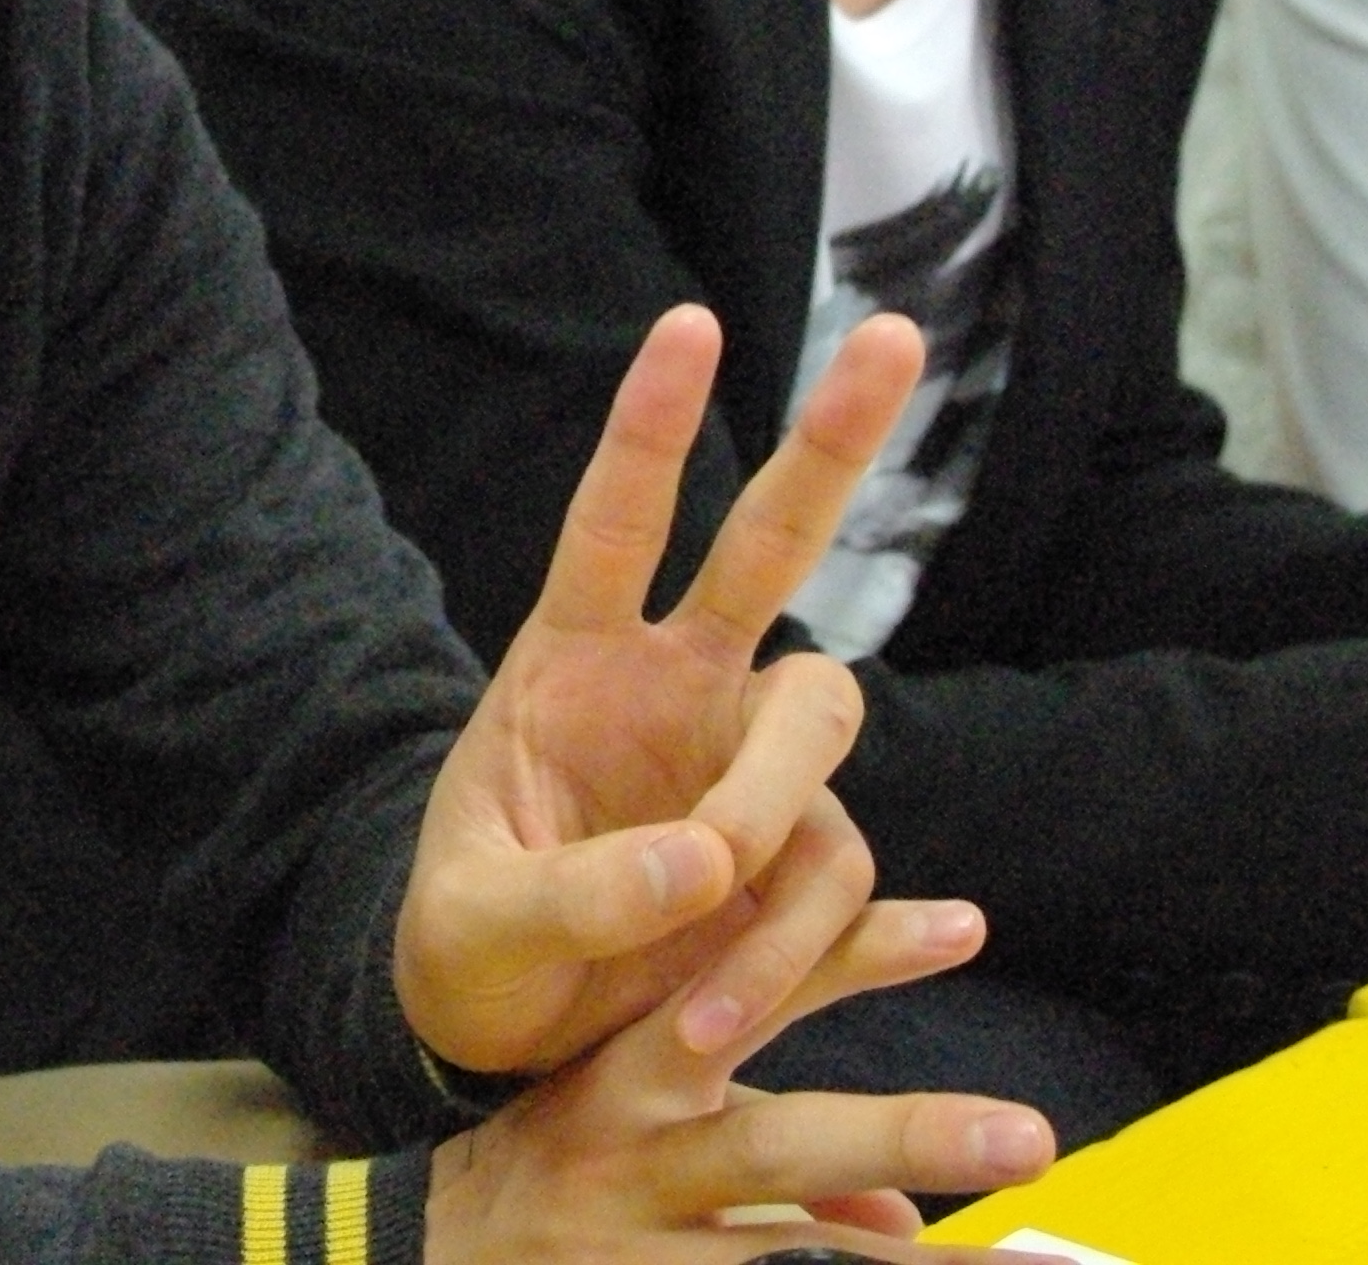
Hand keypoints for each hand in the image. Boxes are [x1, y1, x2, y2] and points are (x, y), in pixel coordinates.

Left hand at [397, 305, 927, 1078]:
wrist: (508, 1045)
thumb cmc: (470, 952)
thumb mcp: (477, 931)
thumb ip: (574, 896)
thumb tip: (705, 863)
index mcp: (571, 665)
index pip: (615, 524)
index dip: (654, 425)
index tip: (692, 321)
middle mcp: (678, 688)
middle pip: (776, 546)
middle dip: (833, 441)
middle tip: (897, 334)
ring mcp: (748, 766)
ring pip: (820, 747)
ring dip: (772, 864)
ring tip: (689, 1014)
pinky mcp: (799, 858)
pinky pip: (842, 889)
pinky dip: (801, 963)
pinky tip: (834, 983)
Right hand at [424, 894, 1051, 1262]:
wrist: (422, 1252)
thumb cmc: (554, 1172)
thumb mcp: (637, 1116)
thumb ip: (766, 1136)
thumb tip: (900, 1222)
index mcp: (633, 1071)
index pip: (757, 993)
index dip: (858, 956)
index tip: (964, 923)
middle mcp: (636, 1156)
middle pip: (781, 1142)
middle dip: (909, 1134)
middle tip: (1032, 1135)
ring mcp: (635, 1253)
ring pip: (785, 1260)